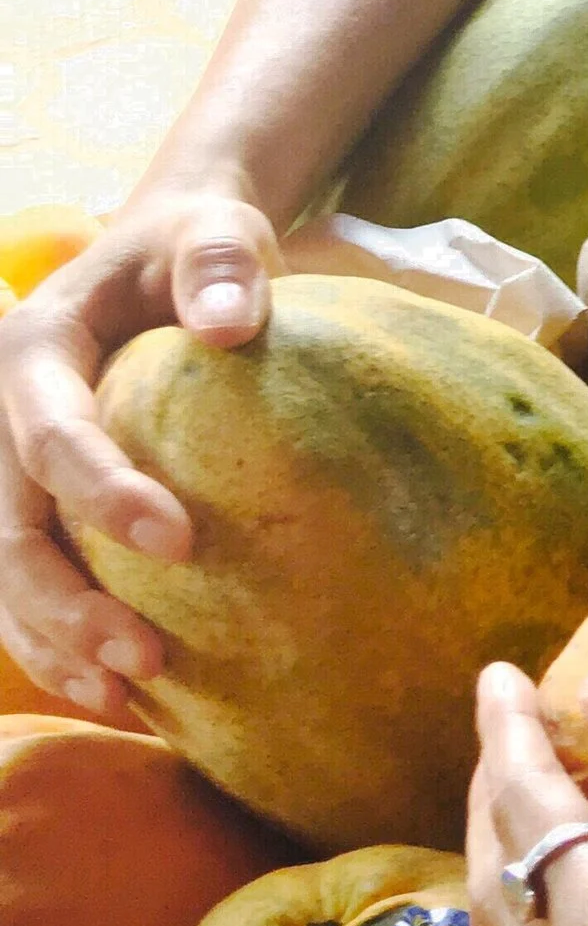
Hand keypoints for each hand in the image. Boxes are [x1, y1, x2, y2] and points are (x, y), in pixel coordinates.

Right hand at [0, 188, 278, 715]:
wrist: (164, 258)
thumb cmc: (196, 251)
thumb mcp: (214, 230)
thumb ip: (220, 262)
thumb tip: (228, 322)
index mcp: (34, 349)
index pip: (52, 434)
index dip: (101, 491)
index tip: (179, 540)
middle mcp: (1, 417)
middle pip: (10, 526)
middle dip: (65, 600)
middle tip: (144, 655)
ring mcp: (6, 471)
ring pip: (2, 573)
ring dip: (53, 640)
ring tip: (123, 694)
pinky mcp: (33, 508)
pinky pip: (24, 588)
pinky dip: (59, 643)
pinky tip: (117, 695)